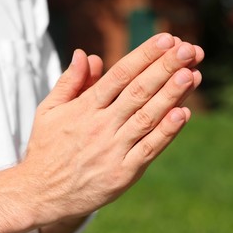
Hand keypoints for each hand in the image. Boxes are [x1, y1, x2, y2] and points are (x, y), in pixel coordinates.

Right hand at [21, 33, 203, 225]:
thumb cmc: (46, 149)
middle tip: (187, 49)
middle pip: (138, 92)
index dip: (144, 56)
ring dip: (171, 95)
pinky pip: (149, 150)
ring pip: (147, 117)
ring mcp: (113, 150)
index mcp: (83, 108)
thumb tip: (87, 54)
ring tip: (191, 73)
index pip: (119, 75)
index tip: (166, 39)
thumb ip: (69, 82)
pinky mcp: (123, 173)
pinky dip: (167, 132)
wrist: (41, 193)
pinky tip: (183, 113)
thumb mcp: (48, 110)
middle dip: (165, 68)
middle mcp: (100, 126)